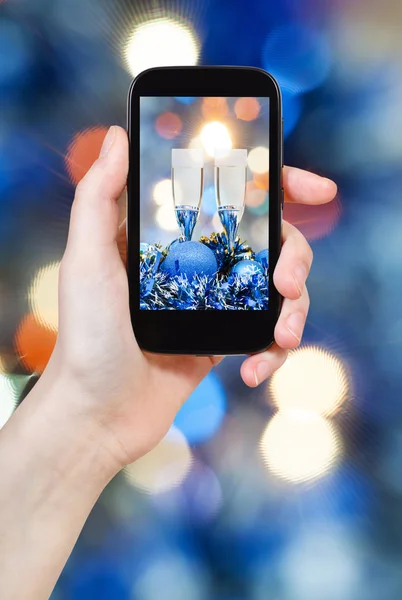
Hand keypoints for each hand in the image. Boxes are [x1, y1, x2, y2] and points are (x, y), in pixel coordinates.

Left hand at [44, 126, 336, 469]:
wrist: (98, 413)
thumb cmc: (87, 336)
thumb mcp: (87, 259)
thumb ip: (99, 196)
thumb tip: (118, 135)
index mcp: (172, 236)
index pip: (232, 197)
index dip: (278, 185)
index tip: (314, 188)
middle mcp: (200, 263)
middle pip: (271, 241)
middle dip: (296, 255)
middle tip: (288, 280)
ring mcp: (216, 302)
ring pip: (279, 289)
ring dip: (294, 310)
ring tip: (282, 335)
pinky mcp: (224, 340)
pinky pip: (266, 336)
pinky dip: (272, 351)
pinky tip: (254, 369)